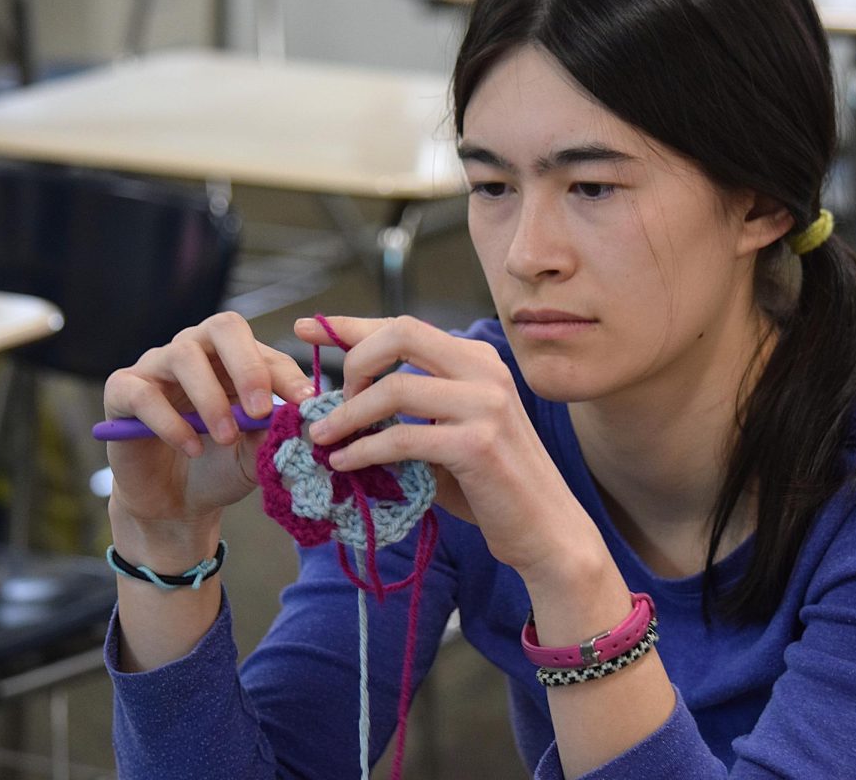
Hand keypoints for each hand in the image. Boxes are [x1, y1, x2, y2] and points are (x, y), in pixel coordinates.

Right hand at [103, 312, 314, 532]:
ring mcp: (156, 367)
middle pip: (222, 328)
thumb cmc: (220, 466)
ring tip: (226, 437)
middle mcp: (195, 352)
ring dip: (211, 399)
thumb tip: (299, 413)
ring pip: (183, 356)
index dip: (286, 374)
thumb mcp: (256, 453)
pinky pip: (144, 393)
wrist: (176, 503)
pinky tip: (191, 447)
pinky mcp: (122, 391)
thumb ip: (274, 432)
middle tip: (260, 410)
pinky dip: (171, 422)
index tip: (305, 403)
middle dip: (247, 367)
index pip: (263, 351)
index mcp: (233, 360)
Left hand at [300, 315, 588, 576]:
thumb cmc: (494, 486)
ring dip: (349, 414)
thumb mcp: (451, 434)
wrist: (547, 530)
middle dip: (353, 362)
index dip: (351, 325)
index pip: (405, 326)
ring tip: (324, 438)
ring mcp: (485, 404)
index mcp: (479, 360)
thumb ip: (412, 414)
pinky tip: (346, 464)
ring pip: (394, 388)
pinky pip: (402, 437)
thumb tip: (344, 410)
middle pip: (400, 334)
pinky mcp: (477, 444)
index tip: (308, 327)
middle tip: (332, 404)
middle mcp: (485, 371)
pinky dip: (364, 449)